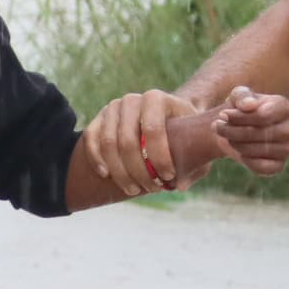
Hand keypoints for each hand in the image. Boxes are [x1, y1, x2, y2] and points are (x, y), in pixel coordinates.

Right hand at [84, 89, 204, 195]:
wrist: (166, 115)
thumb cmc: (183, 132)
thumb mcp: (197, 143)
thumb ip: (194, 163)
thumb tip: (178, 185)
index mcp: (156, 99)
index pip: (153, 129)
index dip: (159, 157)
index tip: (169, 177)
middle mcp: (132, 100)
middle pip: (127, 140)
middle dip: (138, 170)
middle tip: (151, 188)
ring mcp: (112, 108)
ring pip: (108, 143)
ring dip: (120, 172)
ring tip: (134, 189)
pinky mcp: (98, 119)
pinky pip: (91, 139)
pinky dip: (96, 159)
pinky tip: (106, 175)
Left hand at [213, 86, 288, 176]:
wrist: (236, 128)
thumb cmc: (240, 108)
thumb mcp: (237, 96)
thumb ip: (242, 96)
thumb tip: (250, 105)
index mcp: (284, 107)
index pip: (263, 116)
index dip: (239, 117)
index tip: (222, 114)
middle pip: (260, 134)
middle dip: (233, 131)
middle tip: (217, 126)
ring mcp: (287, 149)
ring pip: (259, 151)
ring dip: (236, 144)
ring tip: (227, 136)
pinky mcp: (279, 165)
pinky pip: (262, 167)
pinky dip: (246, 161)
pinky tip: (239, 151)